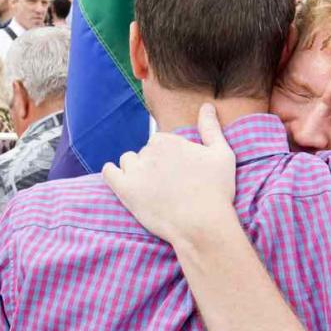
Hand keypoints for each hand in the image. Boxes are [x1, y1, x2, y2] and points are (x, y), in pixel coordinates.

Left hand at [103, 102, 237, 246]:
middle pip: (145, 152)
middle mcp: (149, 151)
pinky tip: (122, 180)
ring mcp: (135, 171)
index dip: (169, 156)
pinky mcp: (125, 190)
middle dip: (154, 164)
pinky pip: (109, 173)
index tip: (178, 171)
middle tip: (168, 184)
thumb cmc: (216, 191)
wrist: (203, 225)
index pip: (160, 141)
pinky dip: (112, 174)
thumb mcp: (222, 154)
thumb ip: (211, 128)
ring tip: (150, 187)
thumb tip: (207, 105)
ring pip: (128, 161)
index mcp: (168, 140)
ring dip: (135, 170)